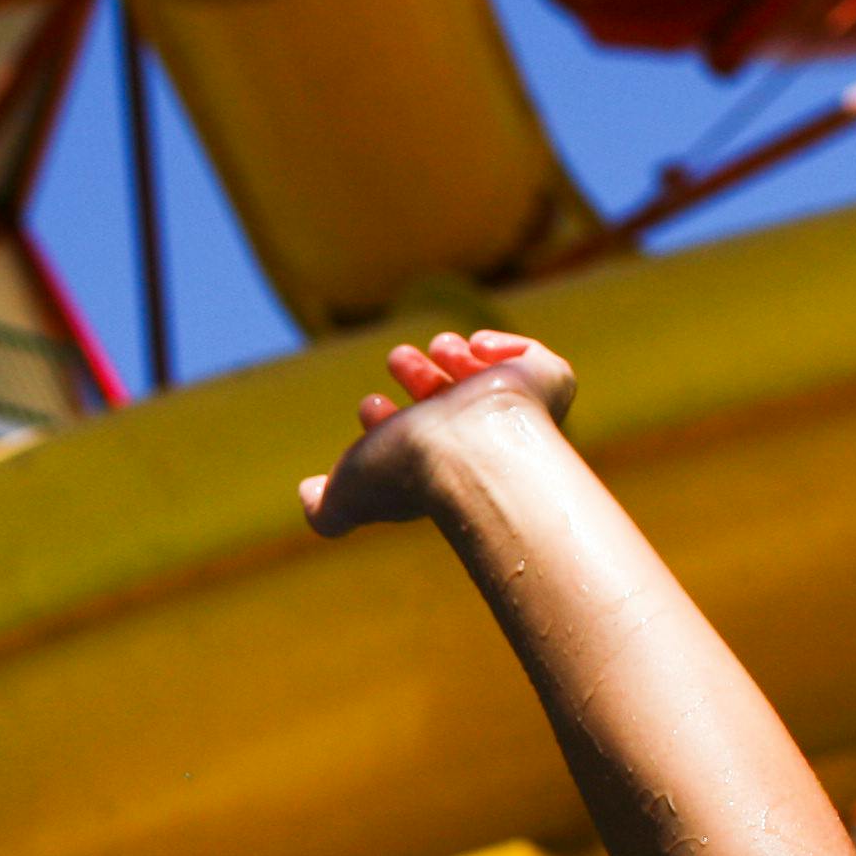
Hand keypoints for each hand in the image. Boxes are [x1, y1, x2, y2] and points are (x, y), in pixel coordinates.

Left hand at [298, 329, 577, 535]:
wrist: (472, 452)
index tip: (368, 405)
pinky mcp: (547, 384)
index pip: (411, 444)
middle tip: (398, 358)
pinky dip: (509, 347)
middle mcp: (478, 441)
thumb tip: (307, 495)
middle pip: (448, 406)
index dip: (384, 423)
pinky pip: (536, 360)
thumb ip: (323, 509)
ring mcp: (517, 412)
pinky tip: (479, 346)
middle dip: (417, 378)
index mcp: (436, 467)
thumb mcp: (348, 495)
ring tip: (438, 347)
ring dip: (455, 358)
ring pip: (487, 379)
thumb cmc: (410, 473)